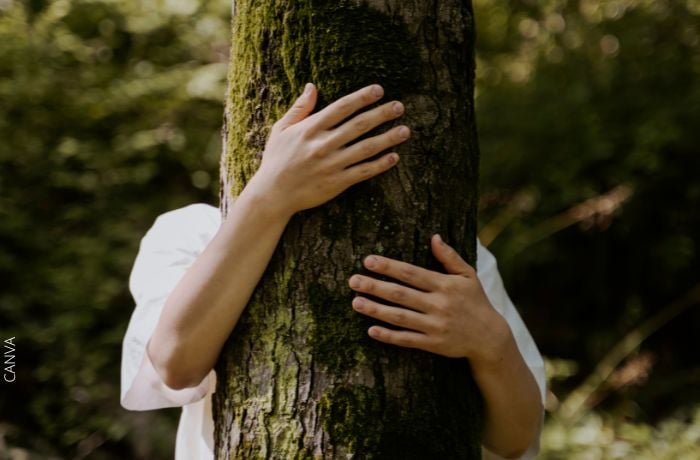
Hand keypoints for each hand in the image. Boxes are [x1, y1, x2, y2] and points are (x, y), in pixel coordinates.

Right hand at [248, 82, 409, 214]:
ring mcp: (332, 164)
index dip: (362, 97)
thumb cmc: (276, 160)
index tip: (379, 90)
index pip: (342, 107)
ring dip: (388, 138)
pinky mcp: (337, 183)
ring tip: (405, 130)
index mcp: (311, 129)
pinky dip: (380, 164)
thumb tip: (311, 86)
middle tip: (400, 106)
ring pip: (366, 148)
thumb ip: (299, 108)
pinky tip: (394, 157)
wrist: (273, 194)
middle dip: (382, 114)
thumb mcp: (281, 130)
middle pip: (359, 125)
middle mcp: (324, 144)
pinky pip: (364, 171)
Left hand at [348, 234, 510, 364]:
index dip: (388, 266)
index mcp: (444, 285)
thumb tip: (434, 237)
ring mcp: (435, 326)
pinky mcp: (433, 344)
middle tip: (353, 281)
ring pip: (400, 317)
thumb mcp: (468, 275)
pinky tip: (371, 330)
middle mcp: (439, 305)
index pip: (411, 273)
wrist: (490, 337)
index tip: (368, 261)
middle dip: (375, 286)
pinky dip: (389, 336)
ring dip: (376, 310)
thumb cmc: (475, 302)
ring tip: (356, 302)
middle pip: (401, 294)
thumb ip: (449, 257)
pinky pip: (407, 340)